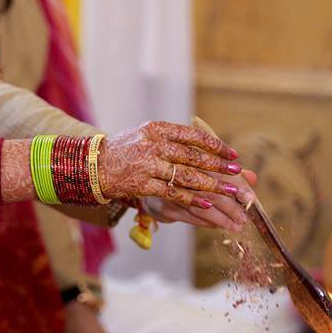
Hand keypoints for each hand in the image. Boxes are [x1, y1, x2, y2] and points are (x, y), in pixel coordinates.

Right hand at [97, 121, 248, 209]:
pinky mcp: (142, 184)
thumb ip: (173, 141)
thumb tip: (204, 149)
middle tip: (237, 173)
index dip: (215, 145)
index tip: (232, 154)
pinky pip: (172, 192)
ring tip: (230, 192)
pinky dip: (191, 198)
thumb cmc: (124, 151)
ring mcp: (148, 164)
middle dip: (219, 166)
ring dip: (211, 185)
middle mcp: (154, 144)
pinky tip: (206, 204)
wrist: (94, 166)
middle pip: (193, 156)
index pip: (193, 136)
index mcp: (157, 129)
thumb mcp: (146, 136)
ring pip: (186, 176)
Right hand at [141, 170, 257, 232]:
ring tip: (236, 225)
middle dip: (231, 206)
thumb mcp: (203, 169)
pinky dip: (206, 222)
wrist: (145, 183)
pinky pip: (190, 216)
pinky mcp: (165, 206)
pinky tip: (218, 225)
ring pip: (201, 206)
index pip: (220, 170)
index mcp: (193, 157)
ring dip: (221, 218)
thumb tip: (253, 178)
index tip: (251, 198)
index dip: (237, 184)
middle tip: (245, 218)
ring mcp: (171, 190)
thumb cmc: (180, 175)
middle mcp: (180, 171)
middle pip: (212, 190)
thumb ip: (228, 174)